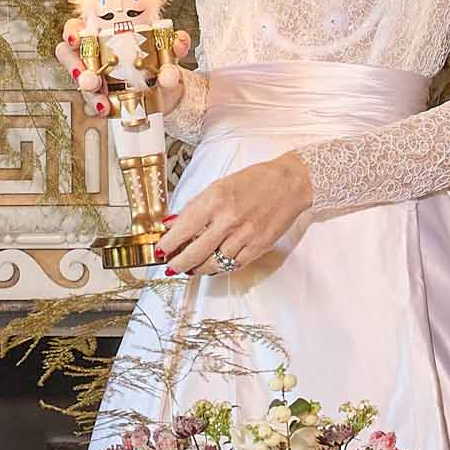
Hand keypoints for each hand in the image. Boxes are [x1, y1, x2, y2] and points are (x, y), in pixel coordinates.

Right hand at [57, 29, 192, 116]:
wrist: (167, 90)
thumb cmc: (159, 61)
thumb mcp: (168, 50)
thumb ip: (175, 43)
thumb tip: (178, 42)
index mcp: (103, 34)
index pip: (77, 27)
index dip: (71, 31)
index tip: (76, 38)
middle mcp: (94, 55)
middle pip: (68, 56)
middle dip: (74, 67)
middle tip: (90, 78)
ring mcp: (96, 77)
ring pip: (80, 81)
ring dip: (88, 92)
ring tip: (102, 101)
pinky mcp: (101, 97)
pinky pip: (93, 102)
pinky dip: (99, 106)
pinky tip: (108, 109)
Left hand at [159, 152, 311, 274]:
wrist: (289, 183)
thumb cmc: (255, 181)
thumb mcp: (219, 186)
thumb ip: (195, 207)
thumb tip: (173, 223)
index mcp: (215, 201)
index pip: (183, 229)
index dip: (168, 244)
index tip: (160, 250)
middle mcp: (229, 221)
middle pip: (195, 253)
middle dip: (178, 263)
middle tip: (171, 265)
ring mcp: (244, 236)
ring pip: (213, 264)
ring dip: (197, 268)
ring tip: (189, 268)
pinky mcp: (258, 247)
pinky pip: (233, 265)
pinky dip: (219, 268)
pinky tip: (211, 266)